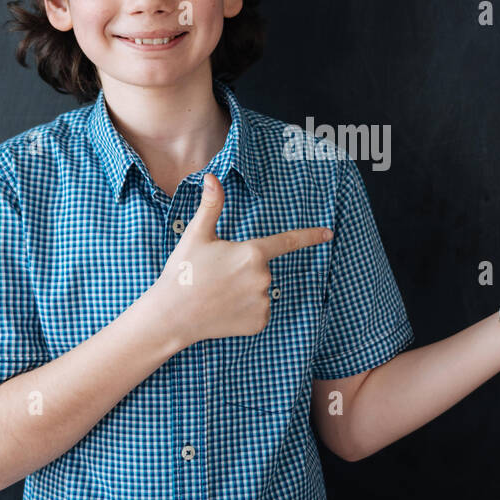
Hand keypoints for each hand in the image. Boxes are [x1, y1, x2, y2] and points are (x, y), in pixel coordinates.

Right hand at [151, 172, 332, 347]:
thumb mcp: (196, 236)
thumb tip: (212, 177)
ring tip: (217, 293)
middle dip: (243, 268)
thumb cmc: (183, 273)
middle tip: (215, 275)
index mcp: (252, 253)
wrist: (171, 316)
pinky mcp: (259, 323)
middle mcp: (263, 278)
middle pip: (262, 267)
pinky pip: (258, 310)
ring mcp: (262, 302)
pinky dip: (245, 310)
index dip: (310, 236)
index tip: (328, 233)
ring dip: (244, 289)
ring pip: (260, 289)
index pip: (287, 241)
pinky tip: (224, 310)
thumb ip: (211, 206)